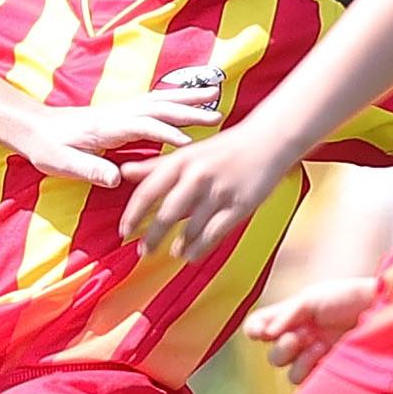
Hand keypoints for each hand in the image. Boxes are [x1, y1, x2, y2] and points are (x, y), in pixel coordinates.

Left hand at [14, 86, 218, 189]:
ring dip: (186, 98)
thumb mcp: (62, 163)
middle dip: (188, 110)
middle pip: (158, 107)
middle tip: (216, 115)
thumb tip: (115, 179)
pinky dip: (175, 98)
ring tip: (214, 96)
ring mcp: (121, 110)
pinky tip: (190, 100)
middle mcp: (118, 113)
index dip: (167, 134)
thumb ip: (89, 169)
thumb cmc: (47, 148)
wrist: (33, 128)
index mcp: (106, 126)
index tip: (191, 144)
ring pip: (160, 100)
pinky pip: (155, 102)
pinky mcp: (122, 112)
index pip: (143, 127)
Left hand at [120, 126, 296, 256]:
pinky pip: (214, 233)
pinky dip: (199, 248)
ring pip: (191, 228)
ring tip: (172, 252)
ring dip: (177, 245)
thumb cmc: (226, 148)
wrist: (268, 139)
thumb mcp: (188, 153)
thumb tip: (124, 172)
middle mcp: (198, 176)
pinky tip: (190, 254)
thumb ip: (155, 165)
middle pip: (167, 214)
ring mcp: (220, 192)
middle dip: (152, 237)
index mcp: (182, 161)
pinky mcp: (240, 206)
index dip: (133, 215)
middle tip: (143, 252)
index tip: (124, 232)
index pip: (148, 191)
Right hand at [243, 277, 377, 384]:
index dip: (254, 330)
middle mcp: (300, 337)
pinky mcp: (327, 371)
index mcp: (291, 316)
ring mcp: (313, 357)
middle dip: (282, 347)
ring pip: (287, 370)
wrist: (380, 309)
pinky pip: (304, 380)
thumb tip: (264, 334)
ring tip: (317, 343)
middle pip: (273, 354)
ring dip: (297, 357)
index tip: (259, 332)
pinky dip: (308, 366)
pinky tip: (324, 352)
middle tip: (298, 336)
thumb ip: (286, 314)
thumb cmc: (347, 297)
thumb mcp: (312, 298)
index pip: (260, 326)